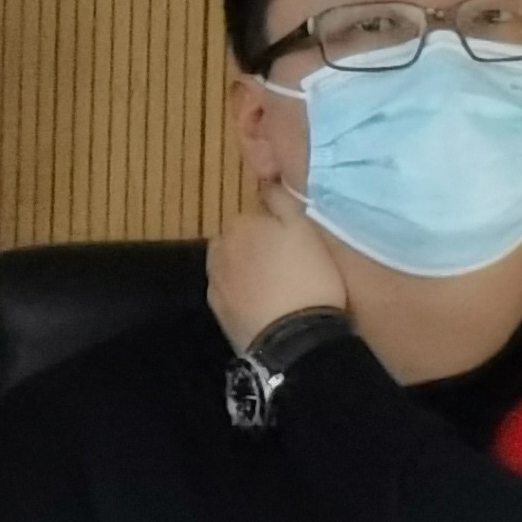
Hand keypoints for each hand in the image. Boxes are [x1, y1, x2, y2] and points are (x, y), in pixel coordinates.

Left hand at [208, 190, 349, 348]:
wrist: (291, 338)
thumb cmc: (308, 277)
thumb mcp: (305, 228)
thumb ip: (282, 201)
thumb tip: (266, 183)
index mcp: (239, 224)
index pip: (257, 212)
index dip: (280, 225)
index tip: (299, 239)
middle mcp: (218, 249)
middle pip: (241, 237)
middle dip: (260, 244)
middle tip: (292, 261)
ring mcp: (214, 281)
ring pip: (233, 263)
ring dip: (249, 267)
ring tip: (280, 281)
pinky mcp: (217, 309)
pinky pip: (230, 288)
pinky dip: (243, 289)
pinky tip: (265, 299)